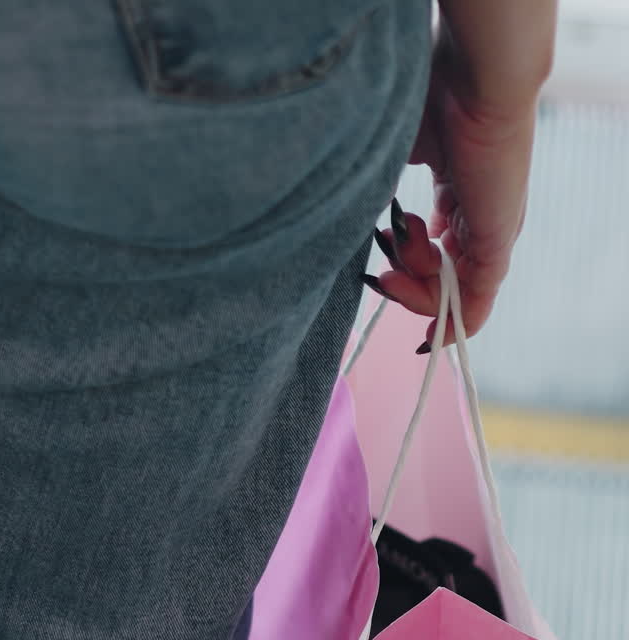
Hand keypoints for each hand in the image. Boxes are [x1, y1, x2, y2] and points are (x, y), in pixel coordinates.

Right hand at [362, 28, 539, 348]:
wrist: (475, 78)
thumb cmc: (432, 96)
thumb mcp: (394, 150)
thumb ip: (380, 190)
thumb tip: (364, 220)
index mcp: (456, 185)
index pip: (435, 242)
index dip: (406, 264)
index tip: (377, 269)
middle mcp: (476, 212)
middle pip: (438, 270)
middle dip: (401, 279)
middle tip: (378, 269)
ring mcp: (488, 231)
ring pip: (448, 287)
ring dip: (412, 288)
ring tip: (394, 254)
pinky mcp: (496, 244)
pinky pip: (477, 302)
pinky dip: (453, 325)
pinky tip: (429, 338)